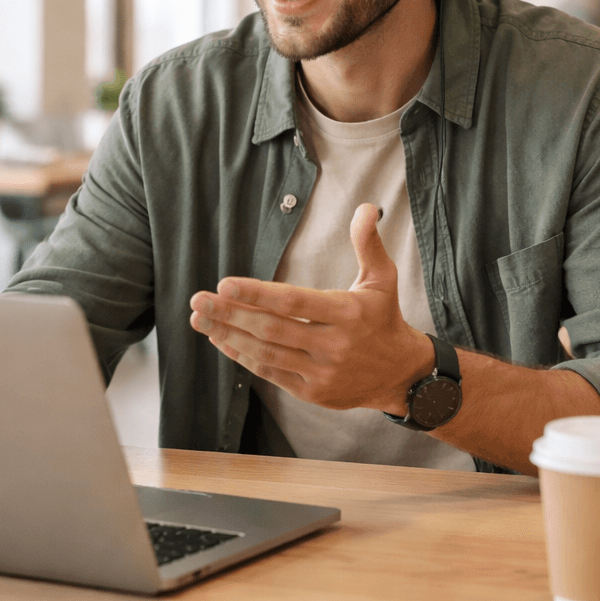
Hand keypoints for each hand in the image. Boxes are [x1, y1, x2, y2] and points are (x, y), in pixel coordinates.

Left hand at [189, 203, 432, 411]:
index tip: (224, 283)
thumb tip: (365, 207)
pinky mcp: (313, 393)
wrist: (401, 374)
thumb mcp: (383, 278)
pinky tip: (222, 339)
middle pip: (272, 329)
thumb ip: (368, 242)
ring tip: (200, 319)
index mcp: (348, 313)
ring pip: (266, 354)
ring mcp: (322, 372)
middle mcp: (334, 345)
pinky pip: (271, 373)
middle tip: (198, 300)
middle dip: (230, 313)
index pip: (294, 301)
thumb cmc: (384, 318)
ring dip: (228, 335)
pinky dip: (243, 357)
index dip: (256, 293)